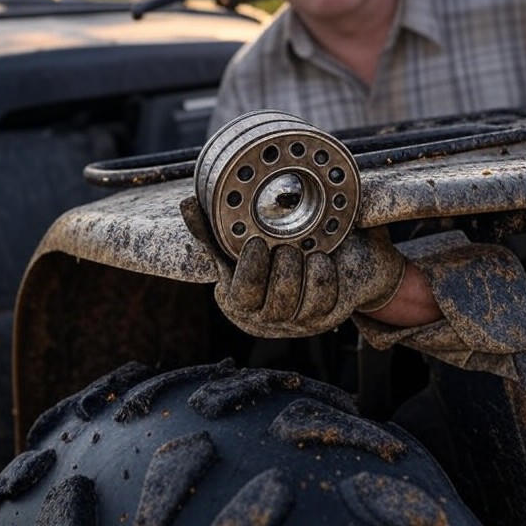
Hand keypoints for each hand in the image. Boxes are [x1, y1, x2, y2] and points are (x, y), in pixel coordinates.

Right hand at [218, 227, 406, 337]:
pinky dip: (323, 279)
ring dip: (301, 274)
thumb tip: (187, 205)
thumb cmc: (281, 248)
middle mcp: (266, 317)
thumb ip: (217, 230)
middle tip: (286, 246)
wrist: (338, 259)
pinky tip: (321, 259)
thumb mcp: (248, 241)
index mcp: (239, 301)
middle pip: (269, 307)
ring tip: (303, 250)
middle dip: (279, 273)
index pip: (239, 296)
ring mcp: (297, 320)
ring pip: (297, 307)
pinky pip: (324, 303)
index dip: (249, 270)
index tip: (257, 242)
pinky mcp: (326, 316)